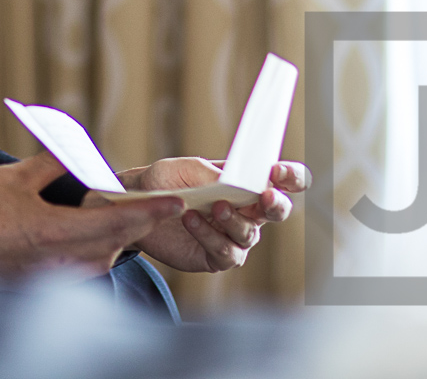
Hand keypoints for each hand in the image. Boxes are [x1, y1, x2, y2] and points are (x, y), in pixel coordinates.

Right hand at [0, 152, 183, 278]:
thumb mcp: (7, 179)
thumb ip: (46, 167)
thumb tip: (73, 151)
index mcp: (54, 231)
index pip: (117, 224)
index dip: (149, 213)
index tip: (174, 203)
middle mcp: (56, 261)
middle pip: (112, 247)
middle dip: (133, 227)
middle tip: (151, 208)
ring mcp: (44, 277)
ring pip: (95, 262)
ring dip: (110, 243)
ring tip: (118, 222)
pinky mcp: (31, 285)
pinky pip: (73, 271)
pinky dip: (86, 255)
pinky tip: (80, 242)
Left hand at [113, 158, 311, 272]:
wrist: (136, 206)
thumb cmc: (164, 181)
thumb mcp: (183, 169)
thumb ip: (210, 174)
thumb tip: (234, 184)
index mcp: (245, 183)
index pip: (282, 180)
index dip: (289, 176)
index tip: (277, 171)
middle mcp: (246, 211)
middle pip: (277, 211)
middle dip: (276, 204)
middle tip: (264, 196)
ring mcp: (233, 236)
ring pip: (249, 233)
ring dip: (234, 220)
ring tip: (213, 207)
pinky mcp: (216, 257)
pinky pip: (226, 252)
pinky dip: (210, 236)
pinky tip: (190, 220)